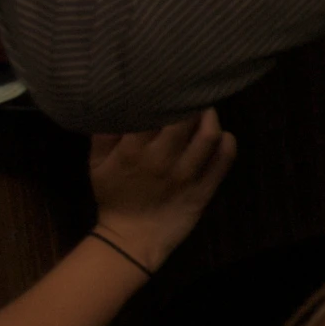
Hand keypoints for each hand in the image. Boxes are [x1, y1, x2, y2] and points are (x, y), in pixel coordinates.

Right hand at [90, 110, 236, 272]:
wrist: (132, 238)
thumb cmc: (114, 197)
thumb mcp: (96, 165)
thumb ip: (104, 134)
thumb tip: (118, 104)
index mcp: (133, 152)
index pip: (153, 113)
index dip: (162, 95)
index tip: (166, 87)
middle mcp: (162, 160)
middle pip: (185, 120)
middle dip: (191, 103)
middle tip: (191, 96)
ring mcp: (187, 176)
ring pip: (209, 136)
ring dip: (211, 118)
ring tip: (207, 112)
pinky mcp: (205, 190)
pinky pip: (225, 160)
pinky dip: (228, 142)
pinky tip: (223, 135)